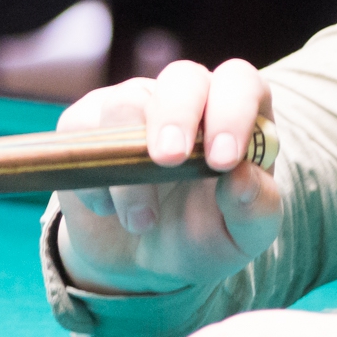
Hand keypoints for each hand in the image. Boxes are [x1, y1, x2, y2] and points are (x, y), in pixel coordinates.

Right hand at [52, 60, 282, 296]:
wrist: (140, 260)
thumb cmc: (202, 235)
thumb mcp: (241, 238)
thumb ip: (256, 211)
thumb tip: (243, 178)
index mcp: (234, 113)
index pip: (239, 83)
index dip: (233, 111)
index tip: (223, 161)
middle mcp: (186, 98)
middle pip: (182, 77)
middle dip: (176, 116)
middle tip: (169, 161)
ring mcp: (133, 106)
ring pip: (125, 103)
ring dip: (131, 167)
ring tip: (142, 220)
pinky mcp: (87, 124)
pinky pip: (81, 132)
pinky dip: (94, 178)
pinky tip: (109, 210)